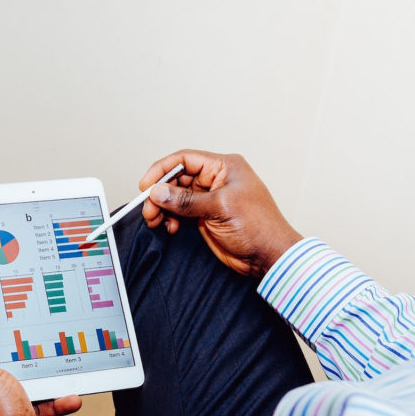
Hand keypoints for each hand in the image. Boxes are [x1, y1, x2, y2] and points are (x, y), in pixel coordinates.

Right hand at [140, 149, 303, 277]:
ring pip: (176, 197)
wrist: (268, 256)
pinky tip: (170, 228)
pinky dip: (171, 219)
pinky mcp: (205, 217)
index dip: (163, 170)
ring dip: (162, 208)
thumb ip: (186, 200)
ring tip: (156, 220)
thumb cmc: (258, 226)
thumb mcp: (219, 208)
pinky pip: (180, 213)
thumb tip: (158, 192)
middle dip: (160, 194)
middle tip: (149, 209)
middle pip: (177, 179)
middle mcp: (215, 180)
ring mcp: (209, 199)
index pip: (185, 159)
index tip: (146, 185)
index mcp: (224, 167)